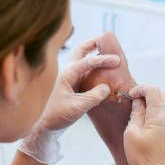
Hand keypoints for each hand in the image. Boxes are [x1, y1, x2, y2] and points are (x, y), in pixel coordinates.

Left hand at [19, 39, 119, 163]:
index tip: (118, 60)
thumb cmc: (58, 116)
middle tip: (106, 39)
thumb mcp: (77, 107)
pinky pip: (84, 69)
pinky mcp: (71, 85)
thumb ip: (93, 97)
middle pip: (80, 51)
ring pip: (81, 58)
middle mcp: (67, 72)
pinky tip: (101, 69)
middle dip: (93, 43)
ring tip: (105, 49)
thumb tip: (107, 87)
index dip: (103, 59)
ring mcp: (69, 77)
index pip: (88, 61)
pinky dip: (93, 64)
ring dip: (92, 52)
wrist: (45, 126)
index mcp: (67, 74)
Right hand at [123, 84, 164, 164]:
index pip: (153, 90)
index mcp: (161, 114)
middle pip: (162, 94)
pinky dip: (161, 110)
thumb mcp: (132, 132)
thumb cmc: (142, 157)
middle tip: (134, 102)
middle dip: (147, 94)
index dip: (140, 89)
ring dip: (157, 101)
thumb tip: (138, 102)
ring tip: (144, 110)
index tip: (130, 95)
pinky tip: (149, 120)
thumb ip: (136, 113)